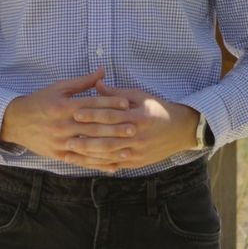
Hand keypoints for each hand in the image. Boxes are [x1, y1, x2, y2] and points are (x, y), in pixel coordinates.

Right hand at [0, 68, 136, 169]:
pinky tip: (112, 166)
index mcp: (64, 106)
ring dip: (110, 149)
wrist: (15, 121)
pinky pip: (81, 161)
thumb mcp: (59, 88)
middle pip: (93, 127)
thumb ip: (83, 82)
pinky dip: (98, 164)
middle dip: (114, 128)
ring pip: (89, 147)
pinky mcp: (59, 155)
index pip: (91, 104)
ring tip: (128, 149)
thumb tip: (103, 71)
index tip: (127, 103)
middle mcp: (63, 125)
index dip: (110, 103)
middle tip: (134, 128)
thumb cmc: (40, 101)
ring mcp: (61, 142)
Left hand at [70, 78, 200, 170]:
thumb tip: (96, 84)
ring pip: (109, 154)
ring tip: (70, 151)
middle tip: (66, 136)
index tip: (75, 113)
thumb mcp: (140, 96)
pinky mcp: (137, 162)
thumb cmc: (158, 109)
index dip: (92, 114)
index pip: (111, 116)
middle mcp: (137, 136)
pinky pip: (116, 164)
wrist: (181, 130)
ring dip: (88, 154)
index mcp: (138, 116)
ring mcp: (138, 151)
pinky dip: (99, 164)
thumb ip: (116, 93)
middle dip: (85, 137)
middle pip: (107, 137)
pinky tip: (85, 162)